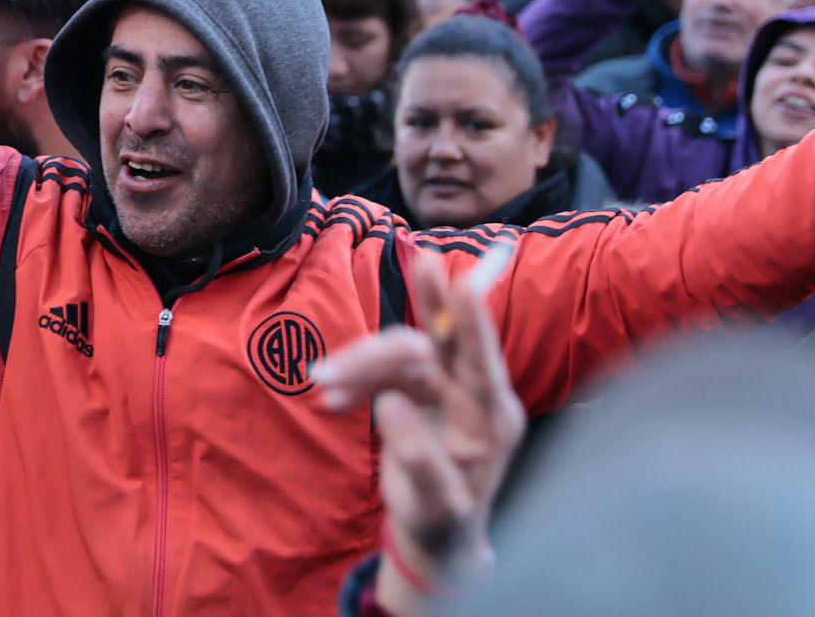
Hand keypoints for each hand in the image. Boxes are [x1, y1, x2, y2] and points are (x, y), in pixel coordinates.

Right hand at [313, 254, 522, 610]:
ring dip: (357, 366)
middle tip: (329, 371)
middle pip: (427, 348)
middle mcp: (470, 391)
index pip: (482, 361)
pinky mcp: (415, 386)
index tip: (462, 280)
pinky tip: (332, 399)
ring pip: (397, 353)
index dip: (470, 320)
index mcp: (492, 418)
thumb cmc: (445, 522)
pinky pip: (380, 369)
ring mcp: (443, 385)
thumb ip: (420, 459)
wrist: (436, 533)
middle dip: (377, 354)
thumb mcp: (436, 505)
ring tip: (321, 386)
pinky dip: (354, 380)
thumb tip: (389, 404)